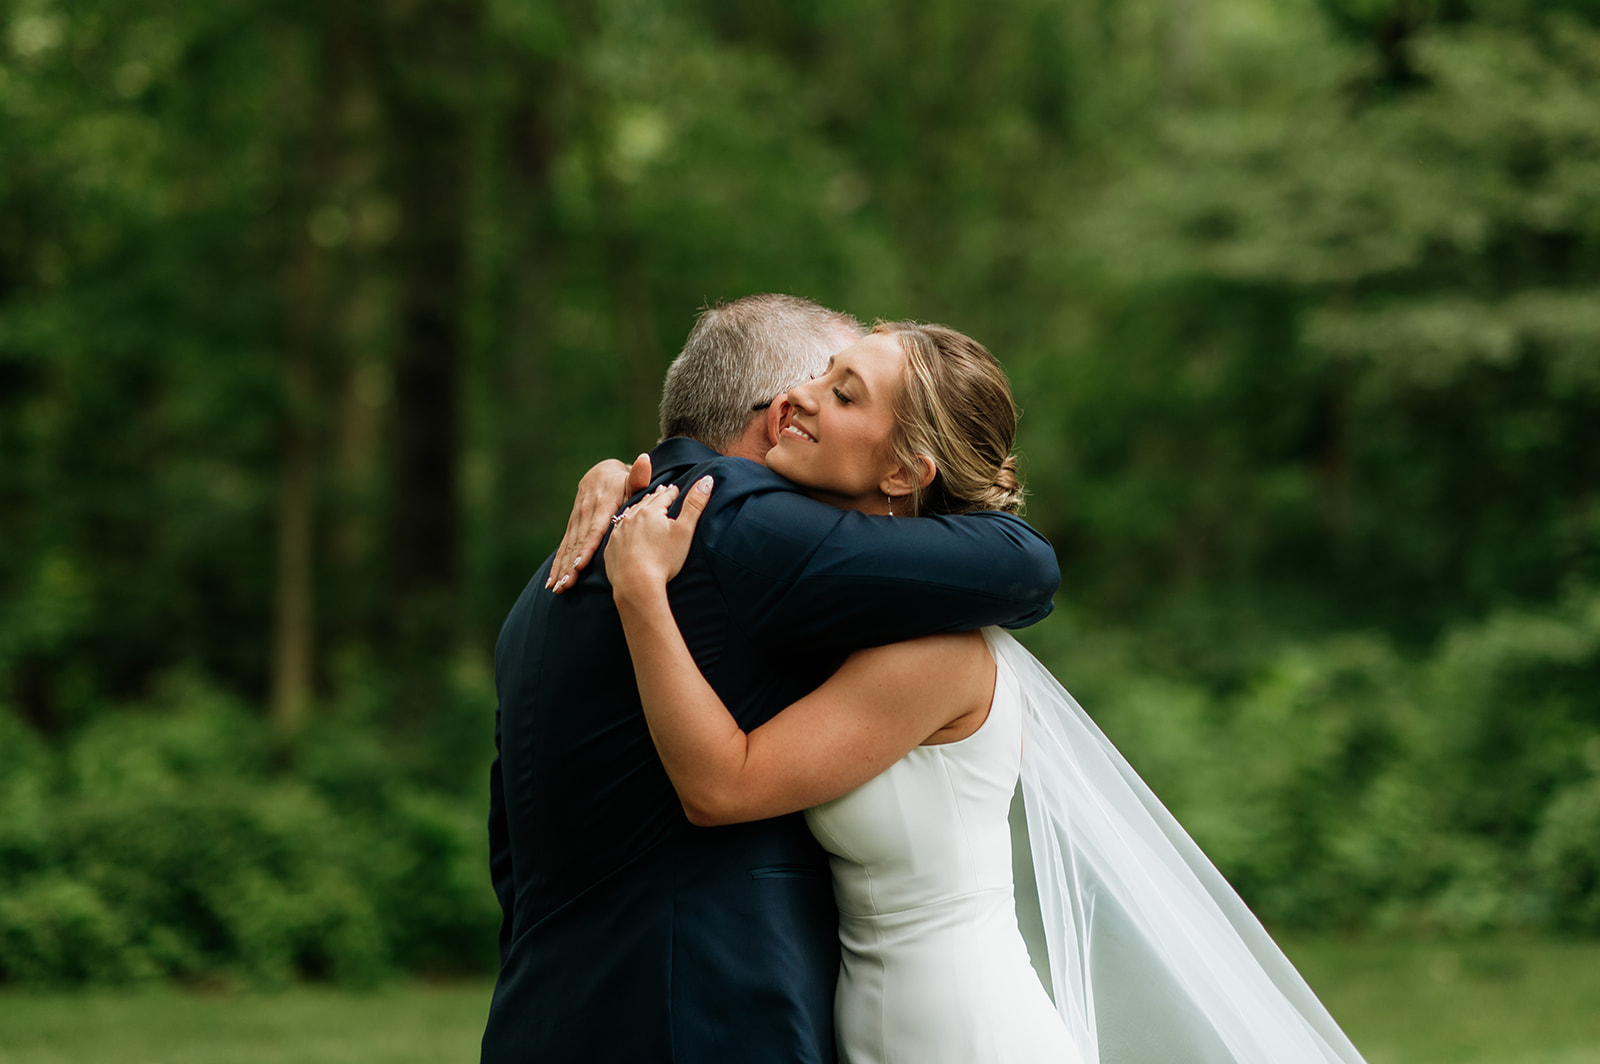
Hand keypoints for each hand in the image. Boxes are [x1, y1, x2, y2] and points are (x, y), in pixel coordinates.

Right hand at [548, 453, 653, 592]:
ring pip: (568, 546)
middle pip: (578, 541)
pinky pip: (564, 546)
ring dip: (561, 567)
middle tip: (566, 584)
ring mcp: (577, 519)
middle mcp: (586, 512)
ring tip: (557, 587)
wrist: (603, 473)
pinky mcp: (572, 525)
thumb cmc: (625, 481)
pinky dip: (558, 563)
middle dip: (570, 564)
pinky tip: (552, 581)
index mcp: (602, 503)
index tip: (580, 564)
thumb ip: (638, 477)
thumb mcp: (632, 478)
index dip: (587, 547)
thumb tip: (644, 461)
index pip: (594, 528)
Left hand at [604, 474, 713, 597]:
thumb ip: (695, 504)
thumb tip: (707, 479)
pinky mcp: (611, 548)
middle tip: (661, 492)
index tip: (675, 488)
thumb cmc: (664, 559)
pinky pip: (618, 532)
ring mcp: (618, 533)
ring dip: (638, 509)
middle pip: (646, 502)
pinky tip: (626, 529)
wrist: (636, 585)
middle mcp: (631, 517)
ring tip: (643, 505)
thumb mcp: (684, 531)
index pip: (665, 496)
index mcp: (650, 511)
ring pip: (629, 514)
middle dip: (655, 497)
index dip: (672, 492)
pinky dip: (624, 527)